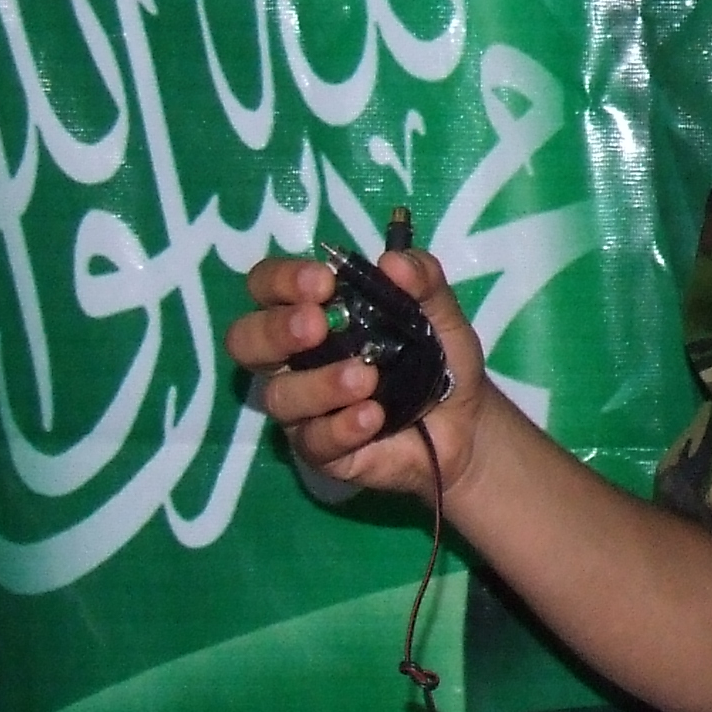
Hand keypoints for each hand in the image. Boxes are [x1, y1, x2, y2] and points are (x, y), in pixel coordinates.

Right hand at [226, 247, 491, 500]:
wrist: (465, 422)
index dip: (281, 281)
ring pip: (278, 396)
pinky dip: (342, 426)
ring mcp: (302, 408)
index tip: (322, 281)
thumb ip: (423, 281)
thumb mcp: (440, 313)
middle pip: (245, 340)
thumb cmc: (435, 358)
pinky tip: (373, 416)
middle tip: (317, 325)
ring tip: (366, 377)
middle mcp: (293, 359)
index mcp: (310, 313)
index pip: (266, 287)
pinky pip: (313, 441)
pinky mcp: (320, 450)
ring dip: (319, 384)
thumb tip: (394, 262)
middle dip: (276, 329)